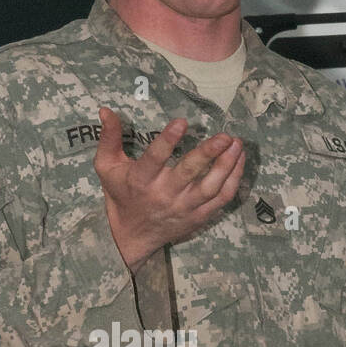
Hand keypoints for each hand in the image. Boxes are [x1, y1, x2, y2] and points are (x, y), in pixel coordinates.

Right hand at [94, 107, 245, 269]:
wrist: (131, 237)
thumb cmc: (121, 195)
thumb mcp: (107, 167)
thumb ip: (109, 138)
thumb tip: (106, 110)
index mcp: (141, 181)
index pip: (155, 159)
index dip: (168, 140)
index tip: (182, 122)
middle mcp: (164, 195)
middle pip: (189, 174)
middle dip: (208, 154)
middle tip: (224, 136)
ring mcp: (184, 208)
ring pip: (210, 187)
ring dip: (227, 166)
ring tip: (237, 144)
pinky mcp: (198, 216)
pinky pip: (221, 199)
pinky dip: (233, 180)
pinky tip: (239, 160)